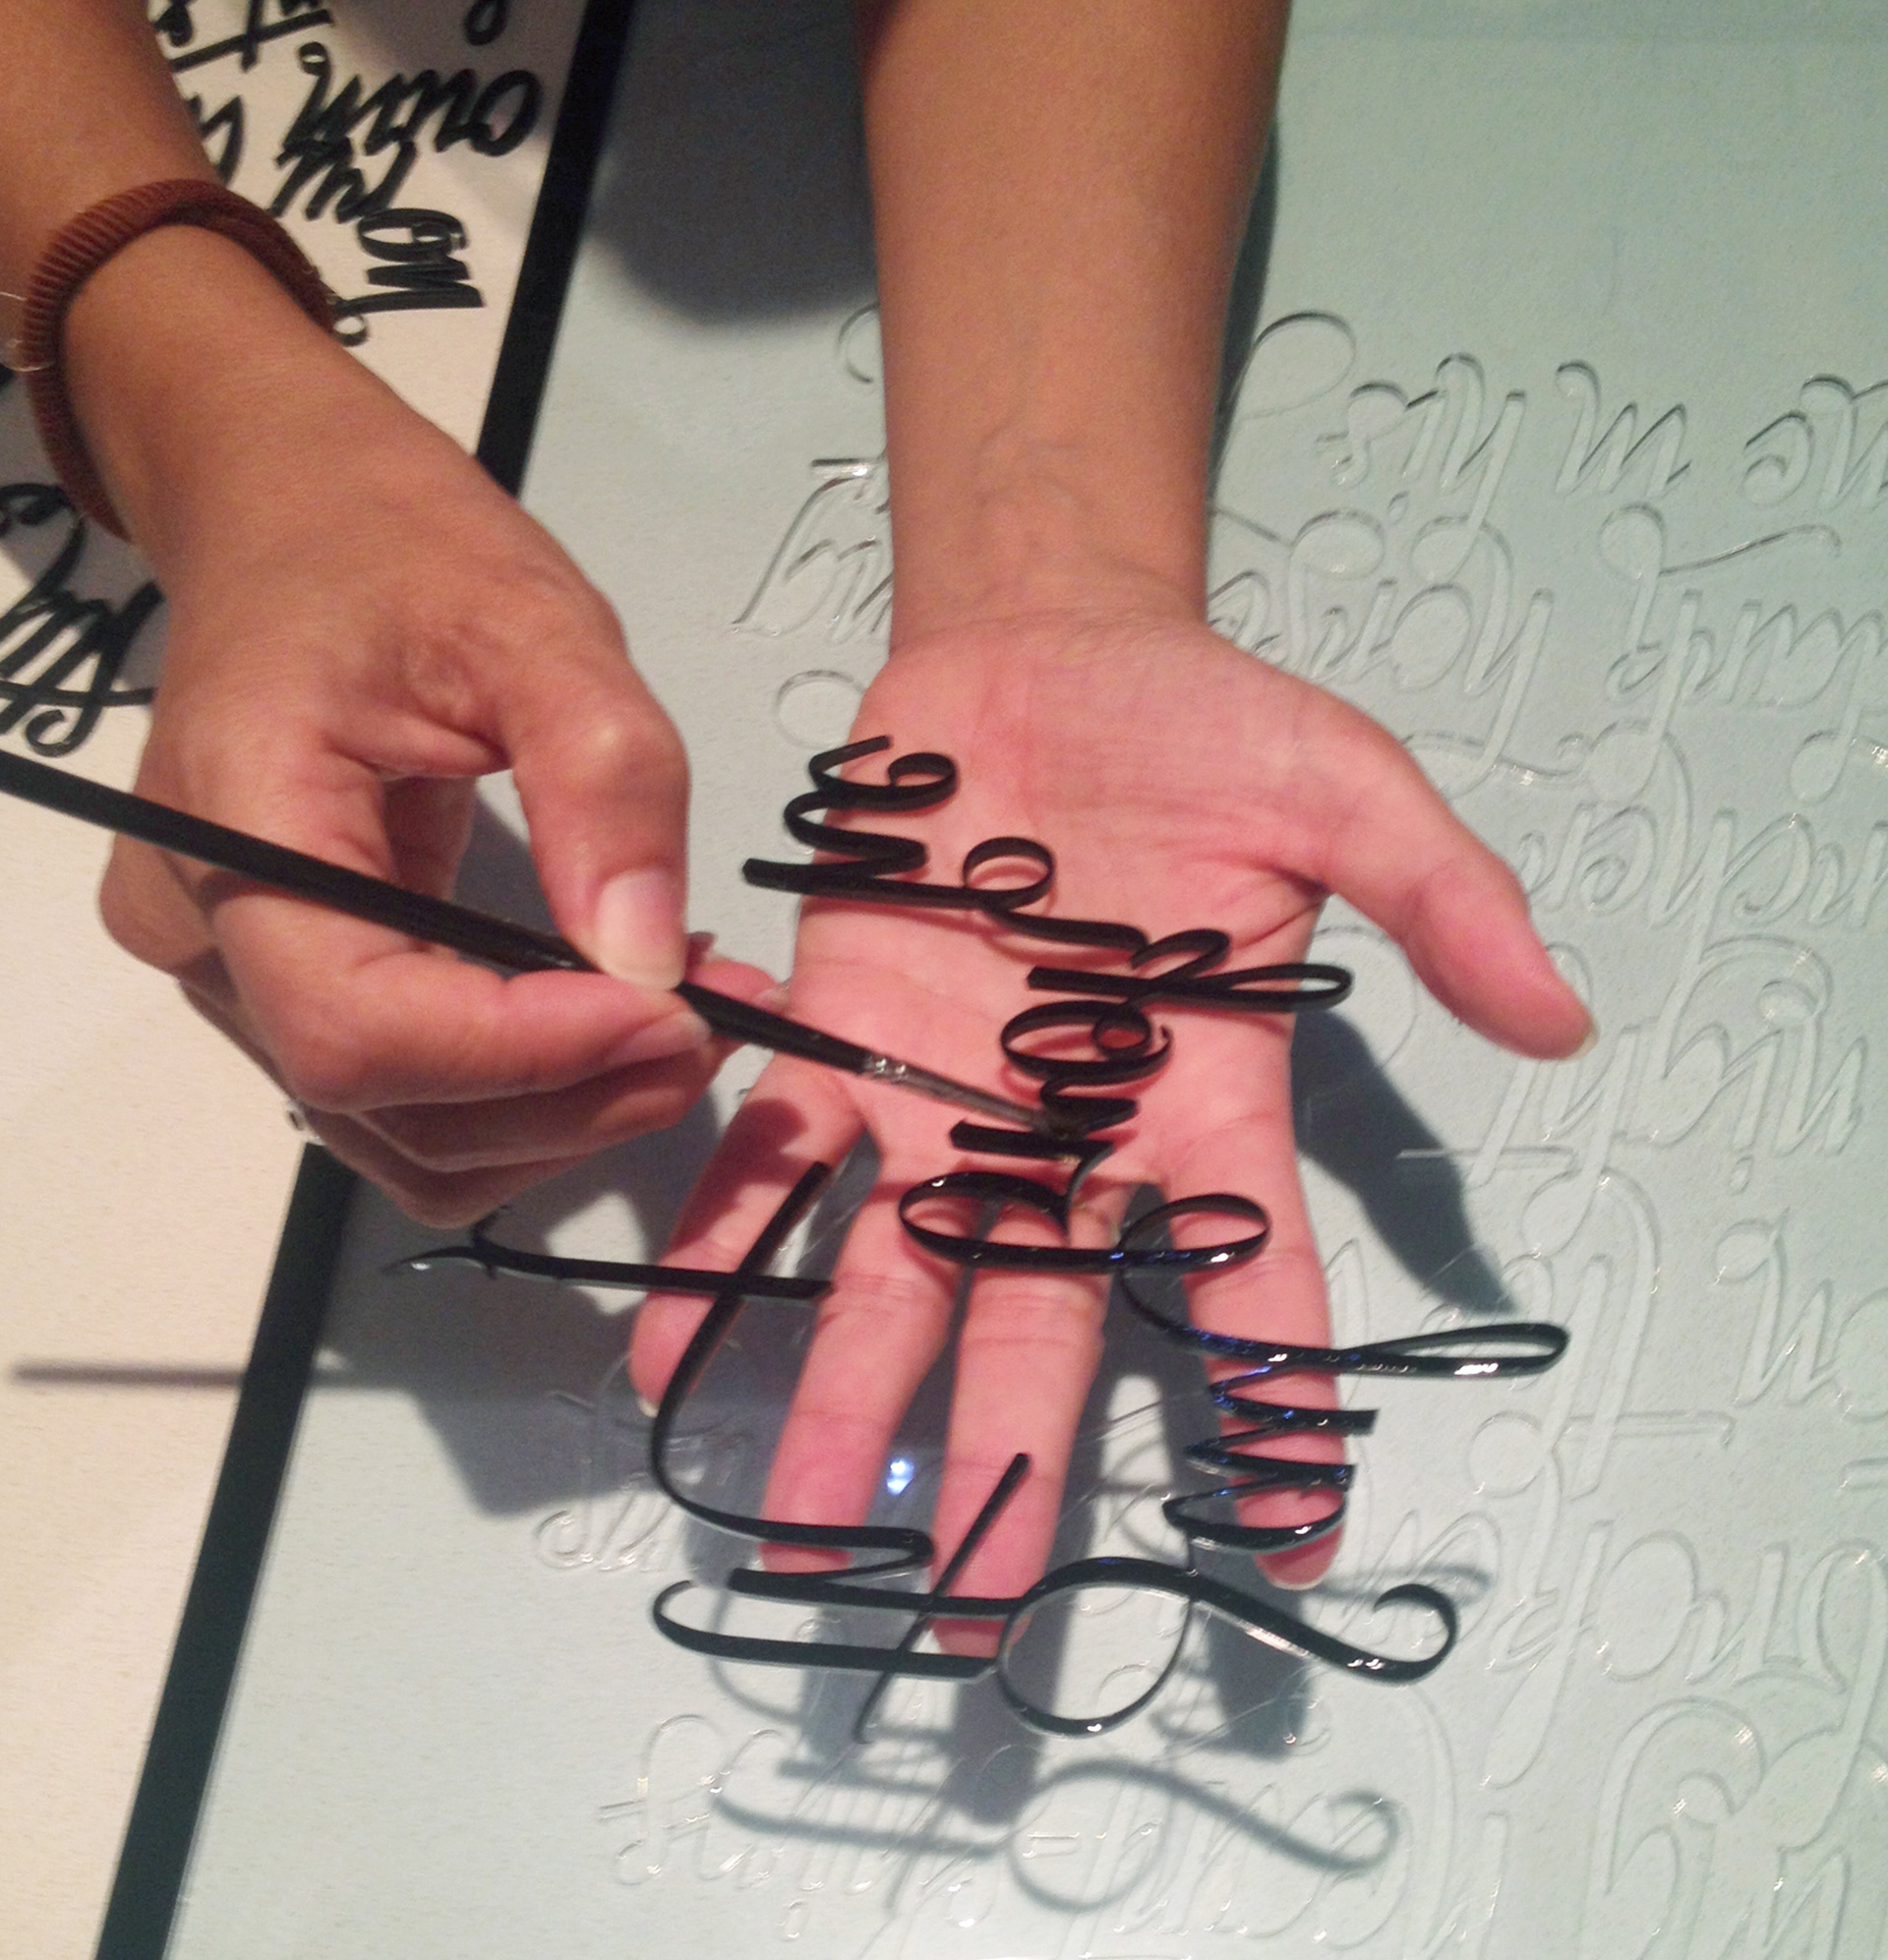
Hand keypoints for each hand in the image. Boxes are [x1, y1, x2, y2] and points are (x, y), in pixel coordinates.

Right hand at [86, 235, 769, 1222]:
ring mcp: (233, 970)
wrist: (297, 518)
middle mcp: (202, 927)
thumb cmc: (397, 549)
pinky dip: (524, 1092)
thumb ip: (603, 777)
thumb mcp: (529, 621)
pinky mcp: (287, 982)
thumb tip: (650, 958)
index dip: (526, 1056)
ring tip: (682, 1022)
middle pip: (385, 1104)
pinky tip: (613, 1019)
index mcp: (234, 822)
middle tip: (715, 1025)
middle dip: (569, 1097)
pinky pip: (406, 1097)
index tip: (677, 1016)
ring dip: (558, 1113)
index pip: (357, 1026)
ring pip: (400, 1133)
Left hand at [630, 614, 1589, 1616]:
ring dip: (847, 1397)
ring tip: (801, 1531)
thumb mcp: (1349, 792)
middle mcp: (1069, 1127)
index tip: (1298, 1535)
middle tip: (977, 1606)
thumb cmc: (1203, 728)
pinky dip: (726, 1244)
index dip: (1279, 1402)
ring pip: (895, 1270)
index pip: (1257, 1273)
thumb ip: (1442, 898)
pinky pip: (776, 1157)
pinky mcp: (844, 1032)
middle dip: (1012, 1455)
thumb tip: (1562, 1019)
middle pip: (1043, 1314)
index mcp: (1204, 1094)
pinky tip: (674, 1350)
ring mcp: (946, 1092)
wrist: (1049, 654)